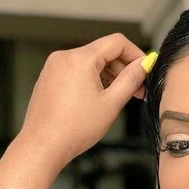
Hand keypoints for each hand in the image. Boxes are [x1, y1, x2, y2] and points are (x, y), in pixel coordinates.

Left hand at [17, 33, 149, 174]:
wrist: (43, 146)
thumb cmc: (73, 129)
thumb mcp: (111, 104)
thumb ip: (130, 81)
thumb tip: (144, 65)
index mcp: (80, 58)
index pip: (117, 42)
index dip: (136, 54)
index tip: (145, 69)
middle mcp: (64, 57)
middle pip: (102, 52)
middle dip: (122, 69)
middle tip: (136, 90)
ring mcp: (54, 67)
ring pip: (89, 63)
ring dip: (107, 77)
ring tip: (117, 99)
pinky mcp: (48, 79)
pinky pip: (75, 72)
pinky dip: (90, 82)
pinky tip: (97, 101)